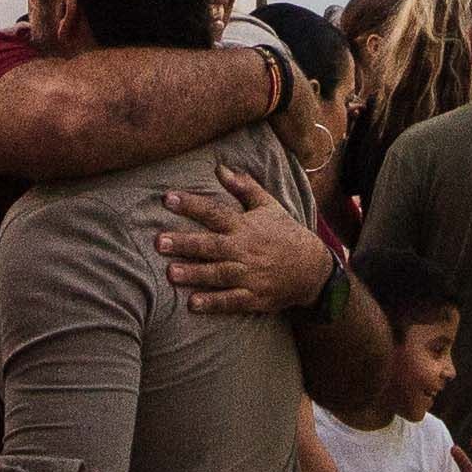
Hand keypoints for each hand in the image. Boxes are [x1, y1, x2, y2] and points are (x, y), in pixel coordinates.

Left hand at [158, 161, 332, 315]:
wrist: (312, 268)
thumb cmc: (285, 232)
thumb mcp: (268, 205)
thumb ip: (244, 187)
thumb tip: (220, 168)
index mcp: (245, 225)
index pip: (214, 212)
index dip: (191, 204)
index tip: (168, 198)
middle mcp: (245, 249)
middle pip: (211, 245)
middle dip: (185, 243)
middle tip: (159, 241)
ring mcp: (250, 275)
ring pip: (218, 274)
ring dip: (194, 273)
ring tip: (170, 273)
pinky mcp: (254, 297)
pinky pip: (231, 300)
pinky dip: (213, 302)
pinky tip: (193, 304)